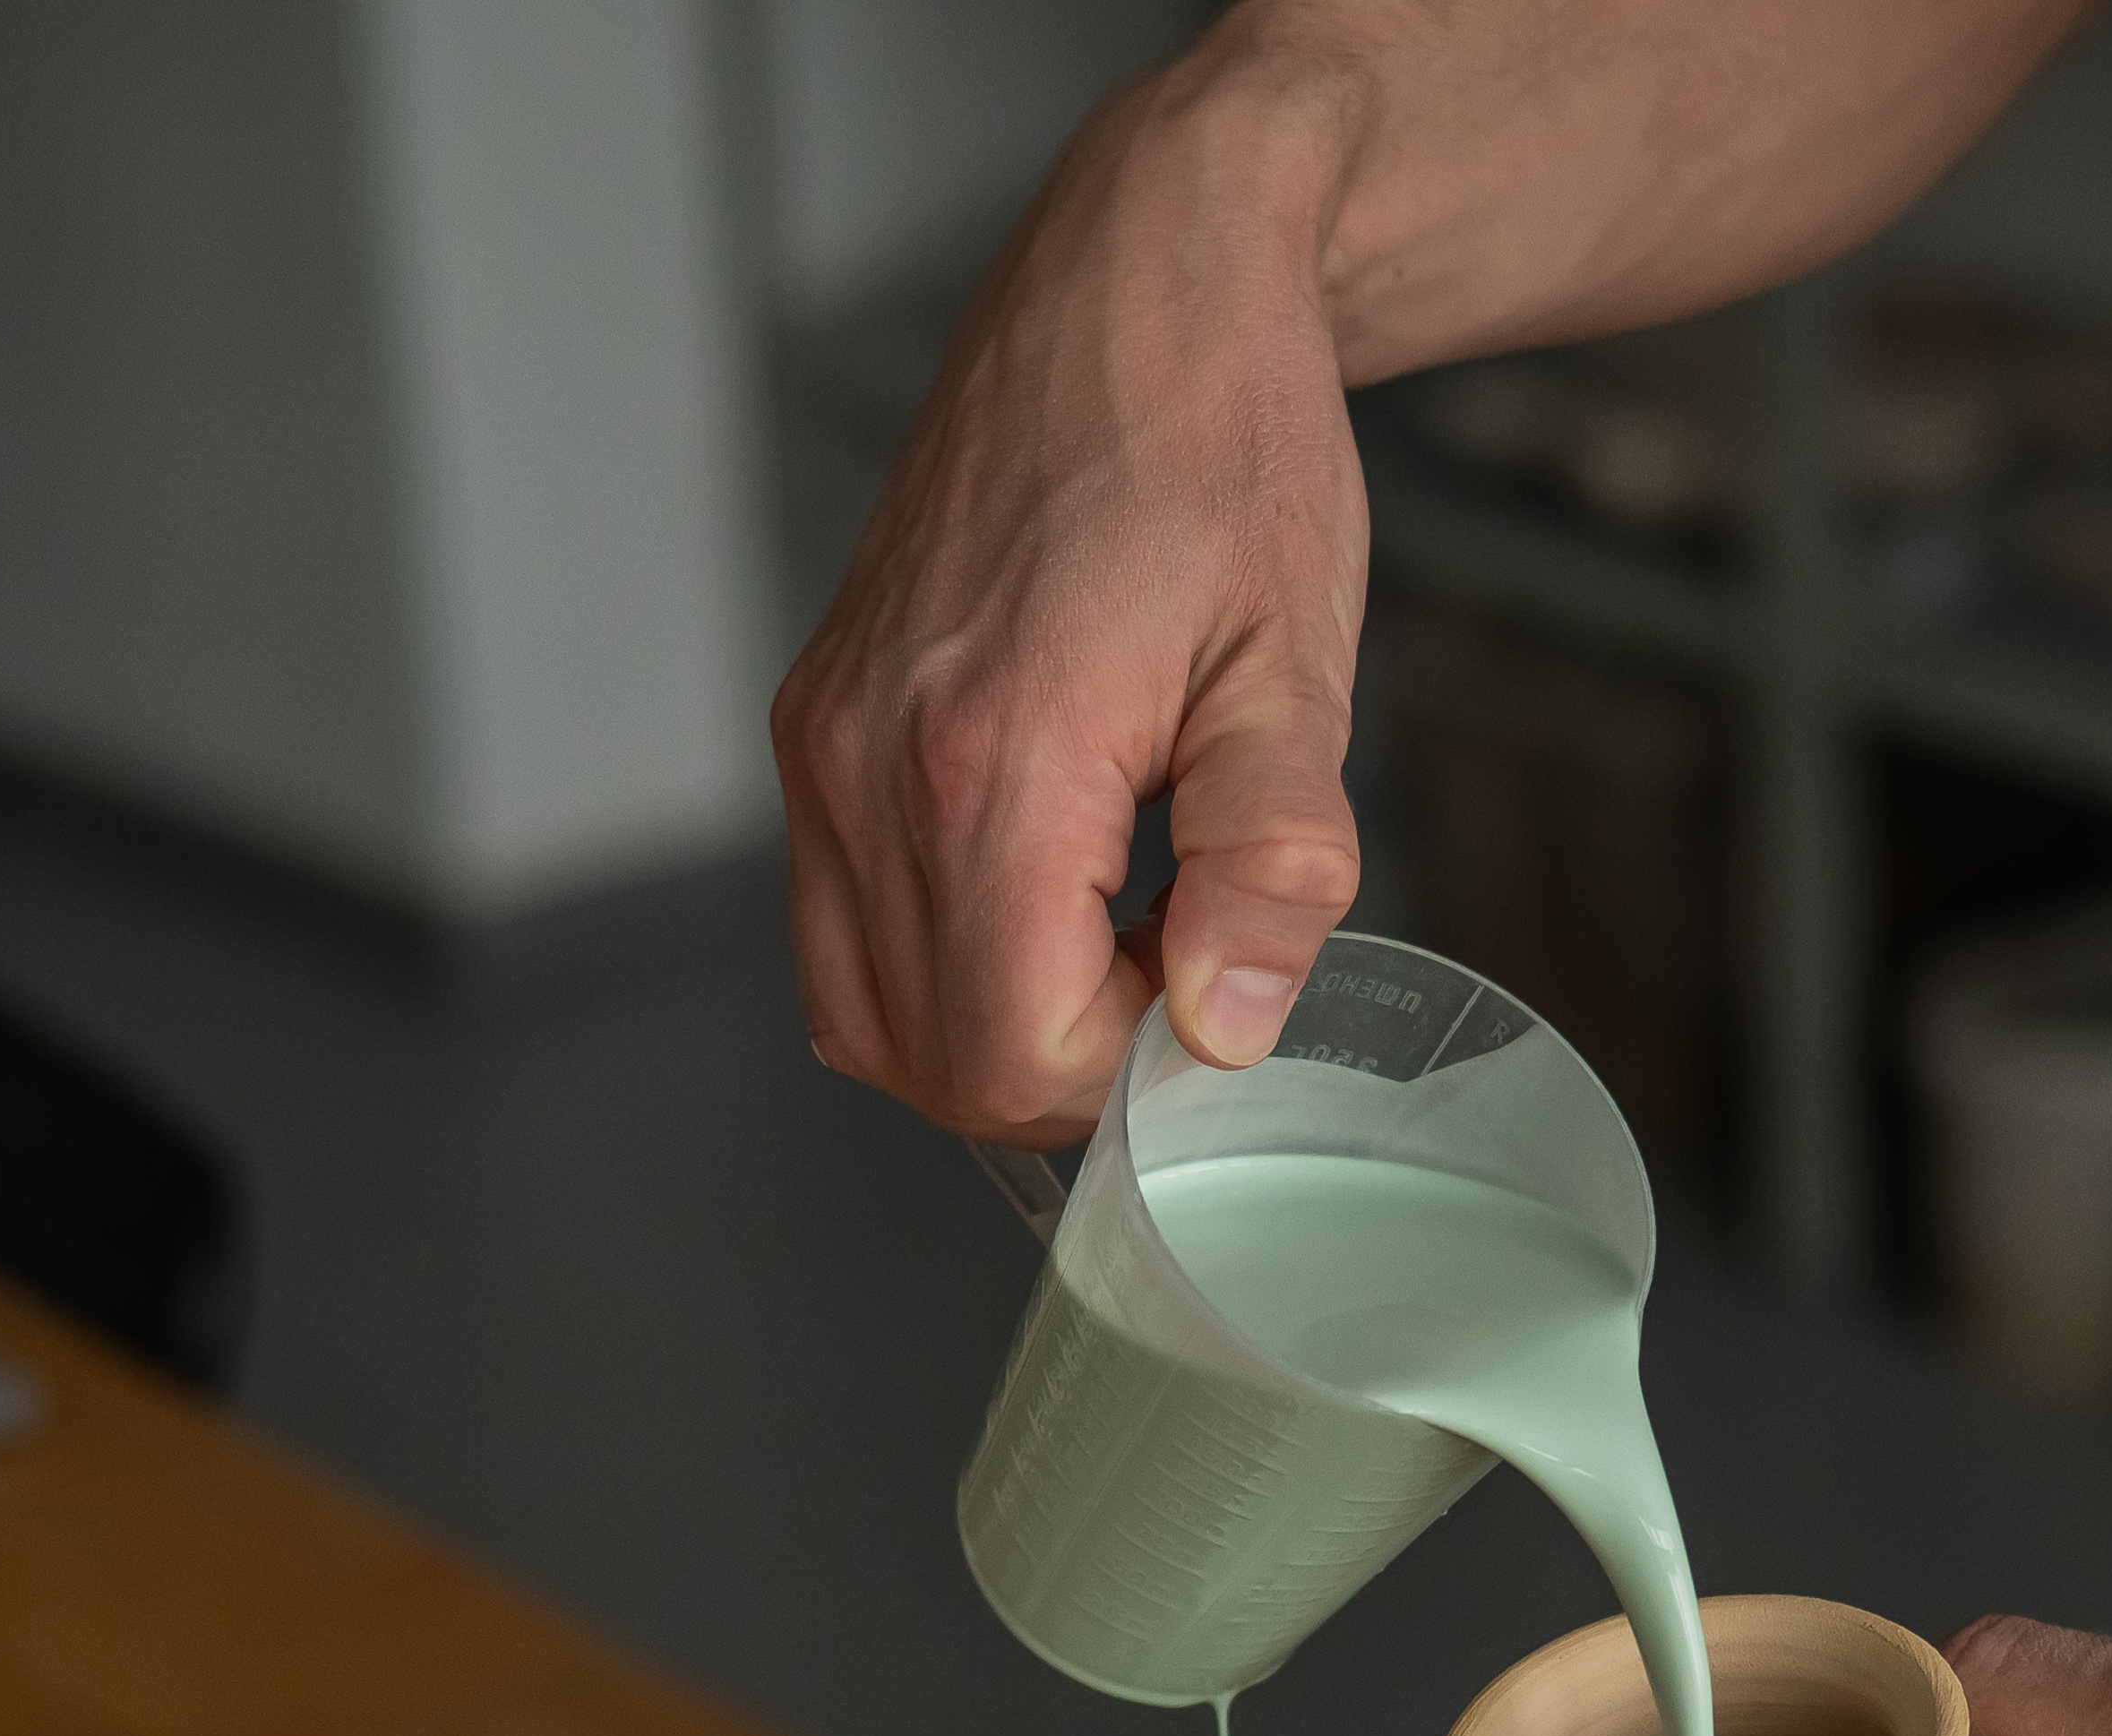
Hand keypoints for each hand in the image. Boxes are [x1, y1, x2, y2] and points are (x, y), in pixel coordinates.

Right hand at [771, 71, 1370, 1144]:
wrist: (1137, 284)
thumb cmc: (1225, 444)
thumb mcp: (1295, 663)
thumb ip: (1270, 862)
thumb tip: (1232, 1027)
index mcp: (986, 754)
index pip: (1012, 1051)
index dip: (1130, 1073)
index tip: (1216, 988)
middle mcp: (868, 758)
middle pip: (930, 1056)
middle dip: (1067, 1062)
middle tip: (1182, 957)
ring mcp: (825, 741)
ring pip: (866, 1011)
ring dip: (997, 1021)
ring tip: (1120, 917)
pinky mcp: (816, 722)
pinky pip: (842, 922)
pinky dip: (940, 957)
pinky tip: (1052, 882)